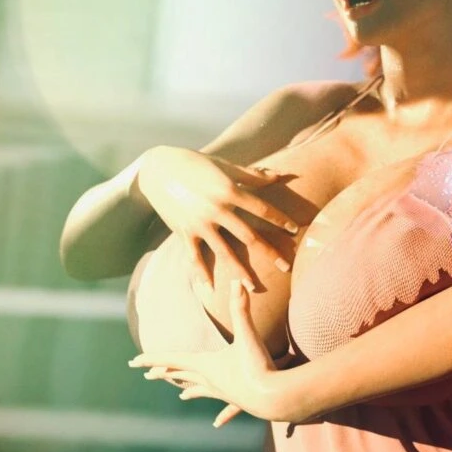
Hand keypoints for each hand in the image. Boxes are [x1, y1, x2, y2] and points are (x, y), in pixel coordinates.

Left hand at [131, 285, 317, 426]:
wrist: (275, 399)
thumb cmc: (259, 368)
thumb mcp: (248, 336)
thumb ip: (242, 309)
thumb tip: (238, 282)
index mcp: (206, 365)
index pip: (172, 360)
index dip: (152, 358)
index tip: (133, 362)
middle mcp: (210, 380)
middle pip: (182, 374)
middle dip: (164, 372)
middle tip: (147, 374)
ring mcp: (222, 392)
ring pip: (201, 389)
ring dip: (190, 389)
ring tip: (181, 393)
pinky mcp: (237, 400)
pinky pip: (224, 405)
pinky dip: (221, 412)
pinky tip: (217, 423)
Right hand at [134, 146, 304, 292]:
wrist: (157, 169)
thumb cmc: (194, 163)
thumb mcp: (223, 165)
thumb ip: (252, 174)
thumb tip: (279, 175)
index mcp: (228, 190)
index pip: (261, 208)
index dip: (279, 219)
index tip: (295, 230)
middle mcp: (216, 209)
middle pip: (249, 236)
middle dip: (269, 253)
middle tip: (286, 268)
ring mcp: (199, 223)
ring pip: (224, 252)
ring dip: (240, 271)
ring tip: (253, 287)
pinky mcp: (183, 232)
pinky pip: (194, 257)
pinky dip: (202, 274)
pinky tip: (211, 288)